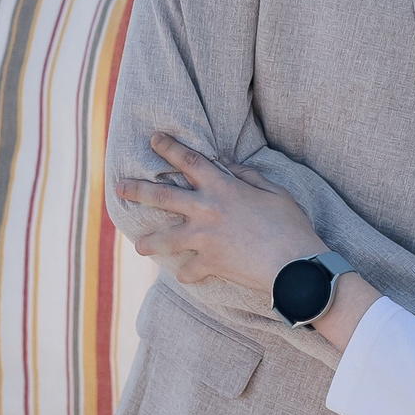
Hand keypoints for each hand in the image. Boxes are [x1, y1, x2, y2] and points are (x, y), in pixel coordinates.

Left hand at [113, 134, 324, 294]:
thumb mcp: (274, 192)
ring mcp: (204, 239)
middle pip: (162, 197)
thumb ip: (247, 176)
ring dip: (149, 242)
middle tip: (119, 188)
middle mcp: (206, 211)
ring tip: (138, 245)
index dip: (170, 147)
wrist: (295, 267)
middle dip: (137, 190)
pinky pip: (189, 270)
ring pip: (165, 238)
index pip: (190, 161)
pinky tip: (184, 275)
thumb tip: (227, 162)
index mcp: (223, 188)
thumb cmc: (291, 226)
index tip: (154, 139)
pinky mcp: (209, 264)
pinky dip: (187, 273)